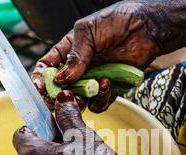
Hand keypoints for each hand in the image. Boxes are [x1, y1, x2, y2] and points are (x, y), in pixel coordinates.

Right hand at [32, 0, 185, 112]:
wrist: (146, 27)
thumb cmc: (116, 21)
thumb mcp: (87, 32)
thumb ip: (74, 56)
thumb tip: (60, 79)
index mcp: (69, 51)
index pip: (48, 68)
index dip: (41, 78)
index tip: (39, 87)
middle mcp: (80, 68)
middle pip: (61, 89)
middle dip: (59, 96)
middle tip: (61, 97)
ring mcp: (94, 80)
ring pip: (80, 100)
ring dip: (81, 98)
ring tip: (89, 87)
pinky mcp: (111, 89)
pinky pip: (100, 103)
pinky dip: (100, 98)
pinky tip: (106, 83)